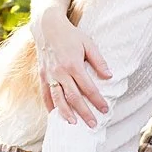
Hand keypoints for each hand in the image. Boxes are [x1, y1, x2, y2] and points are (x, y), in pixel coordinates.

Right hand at [33, 7, 111, 127]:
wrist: (47, 27)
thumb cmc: (71, 35)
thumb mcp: (88, 43)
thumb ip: (98, 61)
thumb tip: (109, 76)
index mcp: (73, 65)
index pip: (88, 88)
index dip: (97, 100)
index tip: (105, 110)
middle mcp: (60, 72)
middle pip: (73, 97)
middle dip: (84, 112)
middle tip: (92, 124)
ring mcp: (50, 75)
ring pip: (58, 99)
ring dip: (66, 113)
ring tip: (74, 123)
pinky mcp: (42, 75)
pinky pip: (46, 94)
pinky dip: (50, 106)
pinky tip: (55, 115)